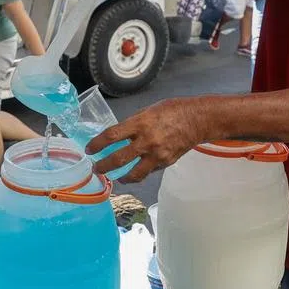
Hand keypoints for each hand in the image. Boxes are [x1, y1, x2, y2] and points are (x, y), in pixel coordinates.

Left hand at [87, 98, 205, 182]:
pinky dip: (139, 172)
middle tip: (96, 169)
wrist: (199, 120)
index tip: (89, 149)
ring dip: (121, 177)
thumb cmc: (172, 110)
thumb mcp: (148, 110)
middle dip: (103, 166)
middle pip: (118, 159)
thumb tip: (119, 135)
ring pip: (134, 174)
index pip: (111, 135)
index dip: (97, 144)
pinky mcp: (165, 163)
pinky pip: (148, 171)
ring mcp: (157, 154)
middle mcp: (147, 141)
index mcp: (140, 123)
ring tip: (115, 177)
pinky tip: (135, 171)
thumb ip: (133, 124)